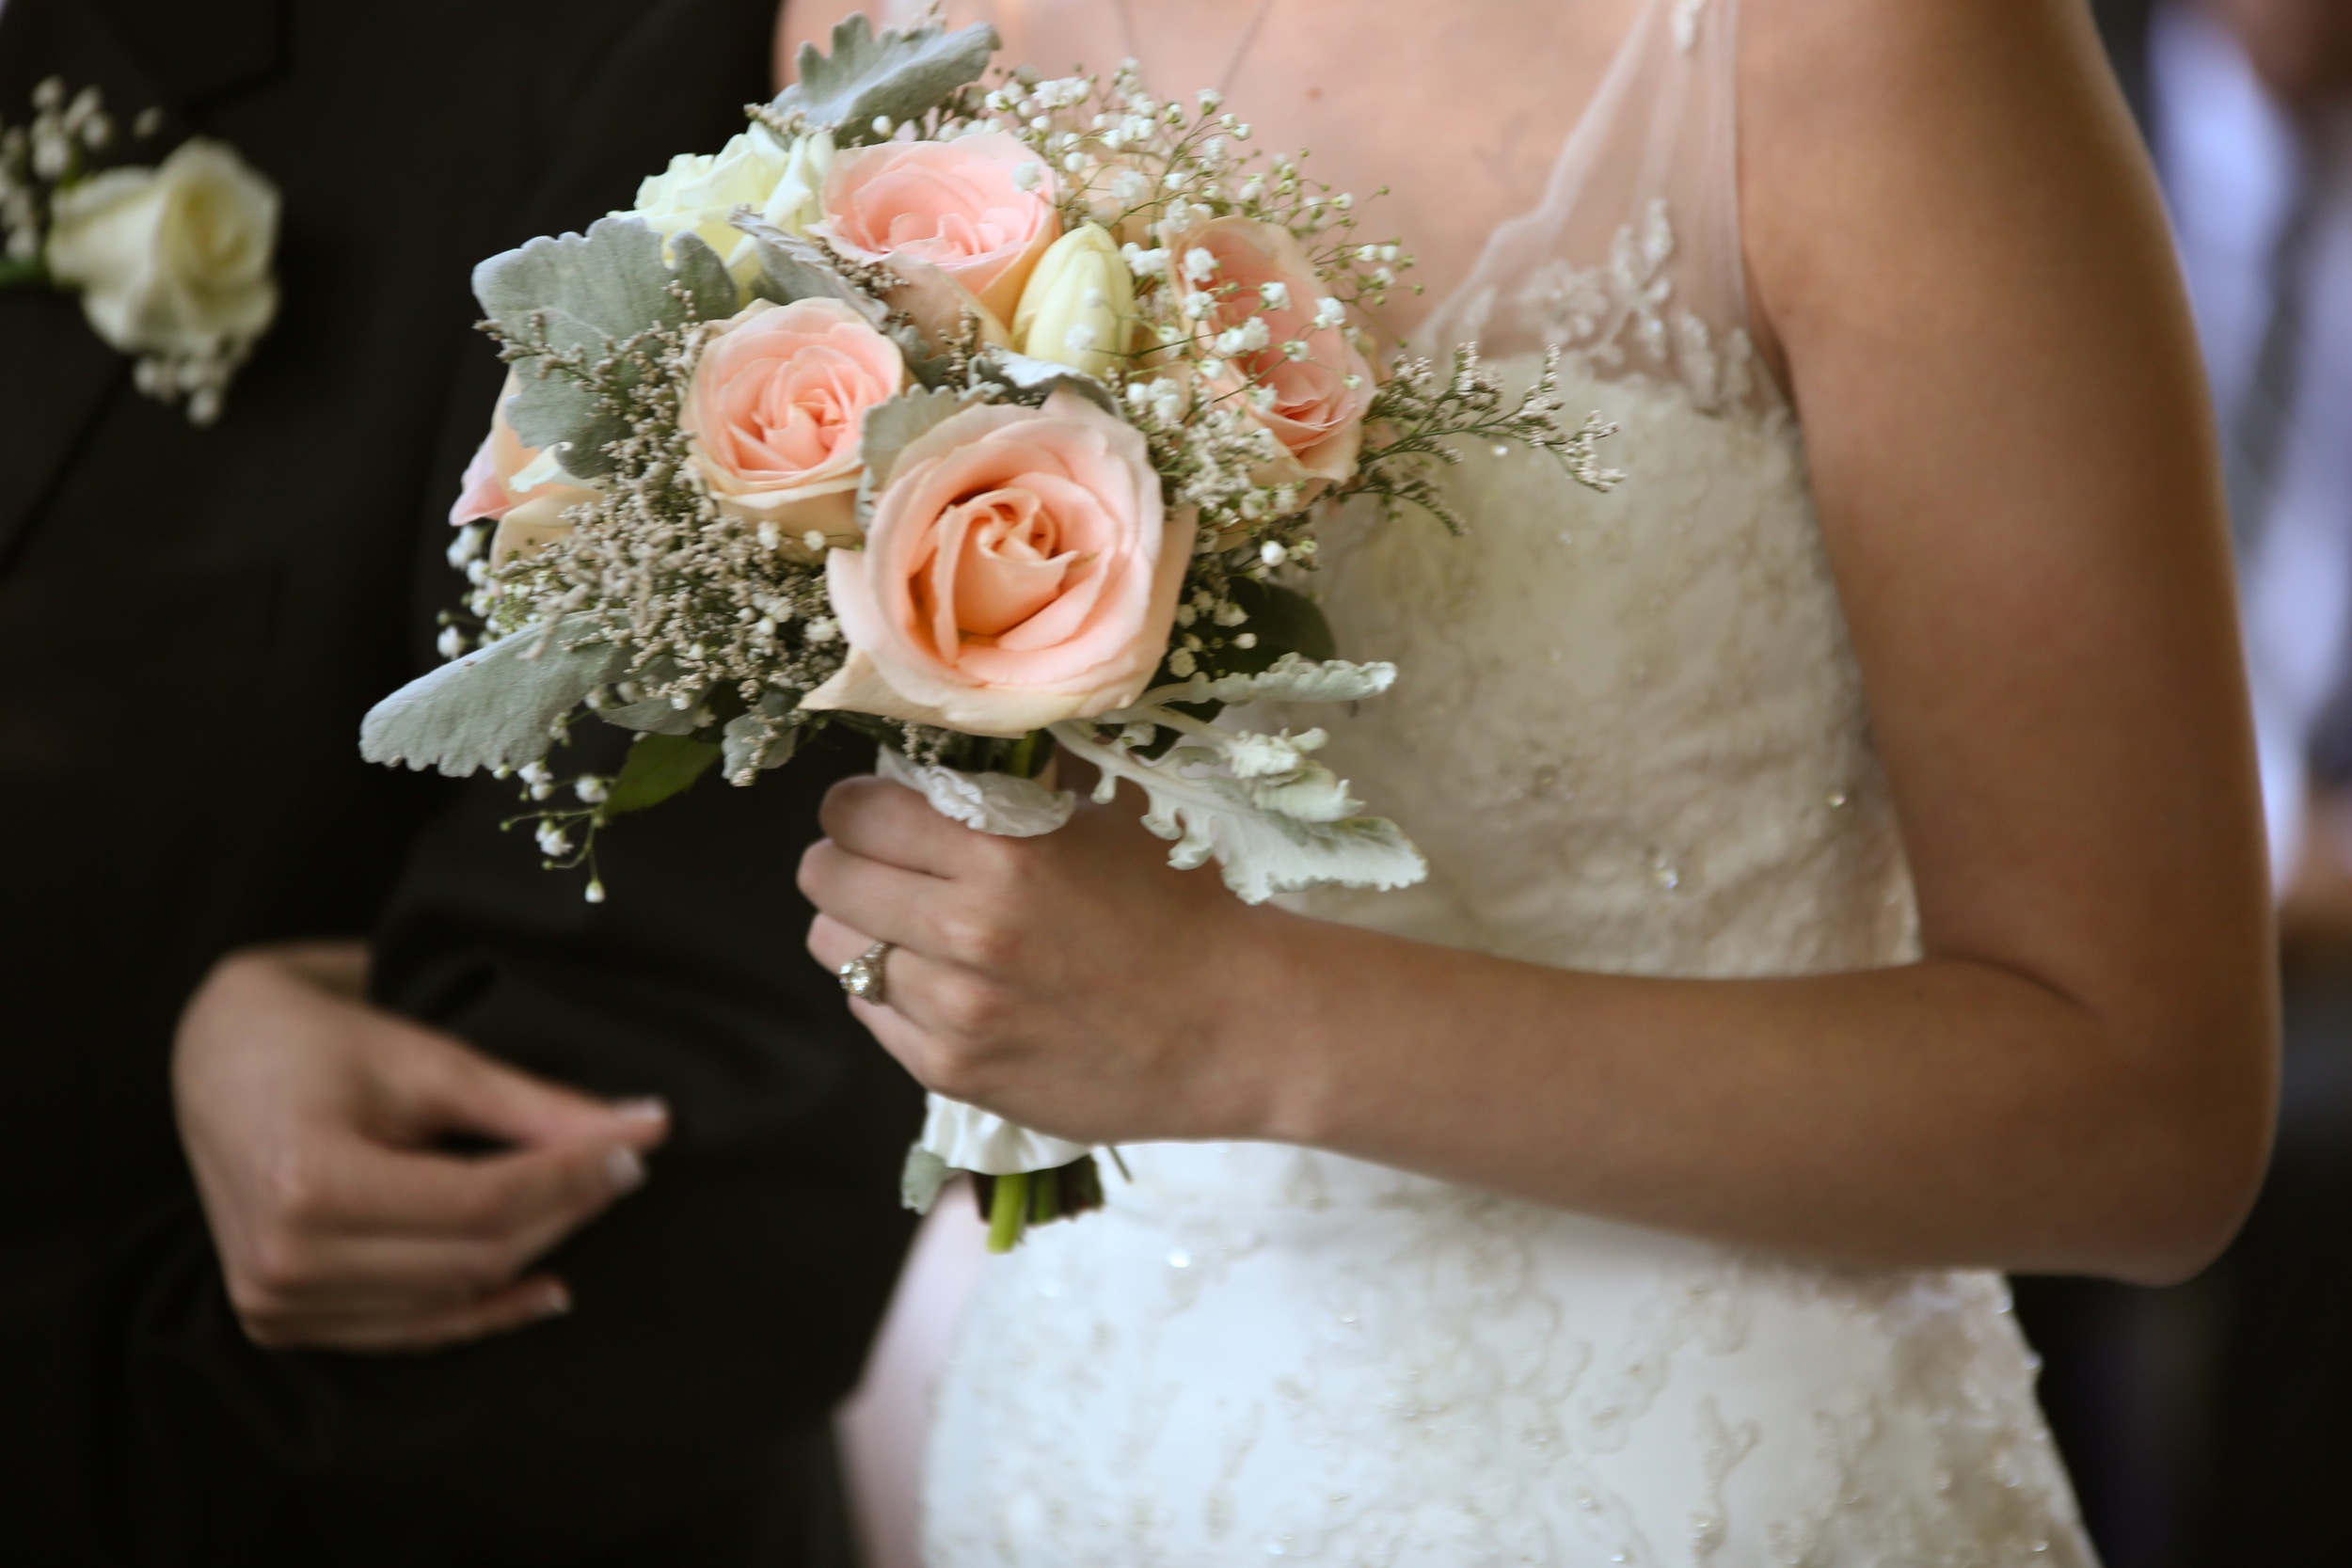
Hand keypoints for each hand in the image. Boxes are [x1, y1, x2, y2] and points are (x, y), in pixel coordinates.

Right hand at [173, 941, 669, 1352]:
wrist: (218, 1056)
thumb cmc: (320, 1042)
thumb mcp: (428, 1060)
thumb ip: (533, 1106)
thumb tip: (644, 1128)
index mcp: (309, 1188)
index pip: (480, 1202)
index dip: (571, 1177)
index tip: (638, 1147)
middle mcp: (282, 1262)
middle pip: (470, 1256)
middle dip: (562, 1210)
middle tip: (624, 1163)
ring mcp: (275, 1302)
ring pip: (449, 1299)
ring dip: (531, 1257)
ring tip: (589, 1203)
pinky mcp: (280, 1320)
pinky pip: (406, 1332)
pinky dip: (478, 1312)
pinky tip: (542, 1285)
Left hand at [798, 772, 1291, 1146]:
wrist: (1237, 1028)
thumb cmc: (1183, 913)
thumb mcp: (1111, 820)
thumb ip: (1026, 779)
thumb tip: (957, 736)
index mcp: (1003, 854)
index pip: (855, 814)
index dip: (858, 808)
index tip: (877, 814)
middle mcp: (967, 932)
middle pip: (825, 880)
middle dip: (846, 865)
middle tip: (882, 869)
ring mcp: (957, 1011)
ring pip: (839, 953)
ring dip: (868, 934)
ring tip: (920, 933)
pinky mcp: (957, 1074)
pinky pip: (875, 1017)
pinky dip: (898, 998)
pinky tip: (953, 987)